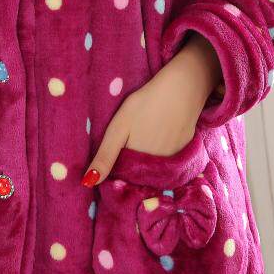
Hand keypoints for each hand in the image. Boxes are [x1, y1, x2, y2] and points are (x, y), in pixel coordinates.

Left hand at [81, 35, 220, 186]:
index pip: (122, 178)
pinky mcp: (185, 153)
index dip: (115, 168)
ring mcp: (174, 163)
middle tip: (132, 137)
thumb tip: (88, 183)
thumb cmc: (145, 104)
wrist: (182, 89)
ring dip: (147, 161)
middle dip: (131, 167)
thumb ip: (105, 156)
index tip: (115, 153)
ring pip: (154, 170)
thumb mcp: (118, 127)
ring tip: (145, 134)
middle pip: (139, 176)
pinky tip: (160, 135)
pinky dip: (163, 154)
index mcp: (138, 165)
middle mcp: (157, 170)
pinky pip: (169, 162)